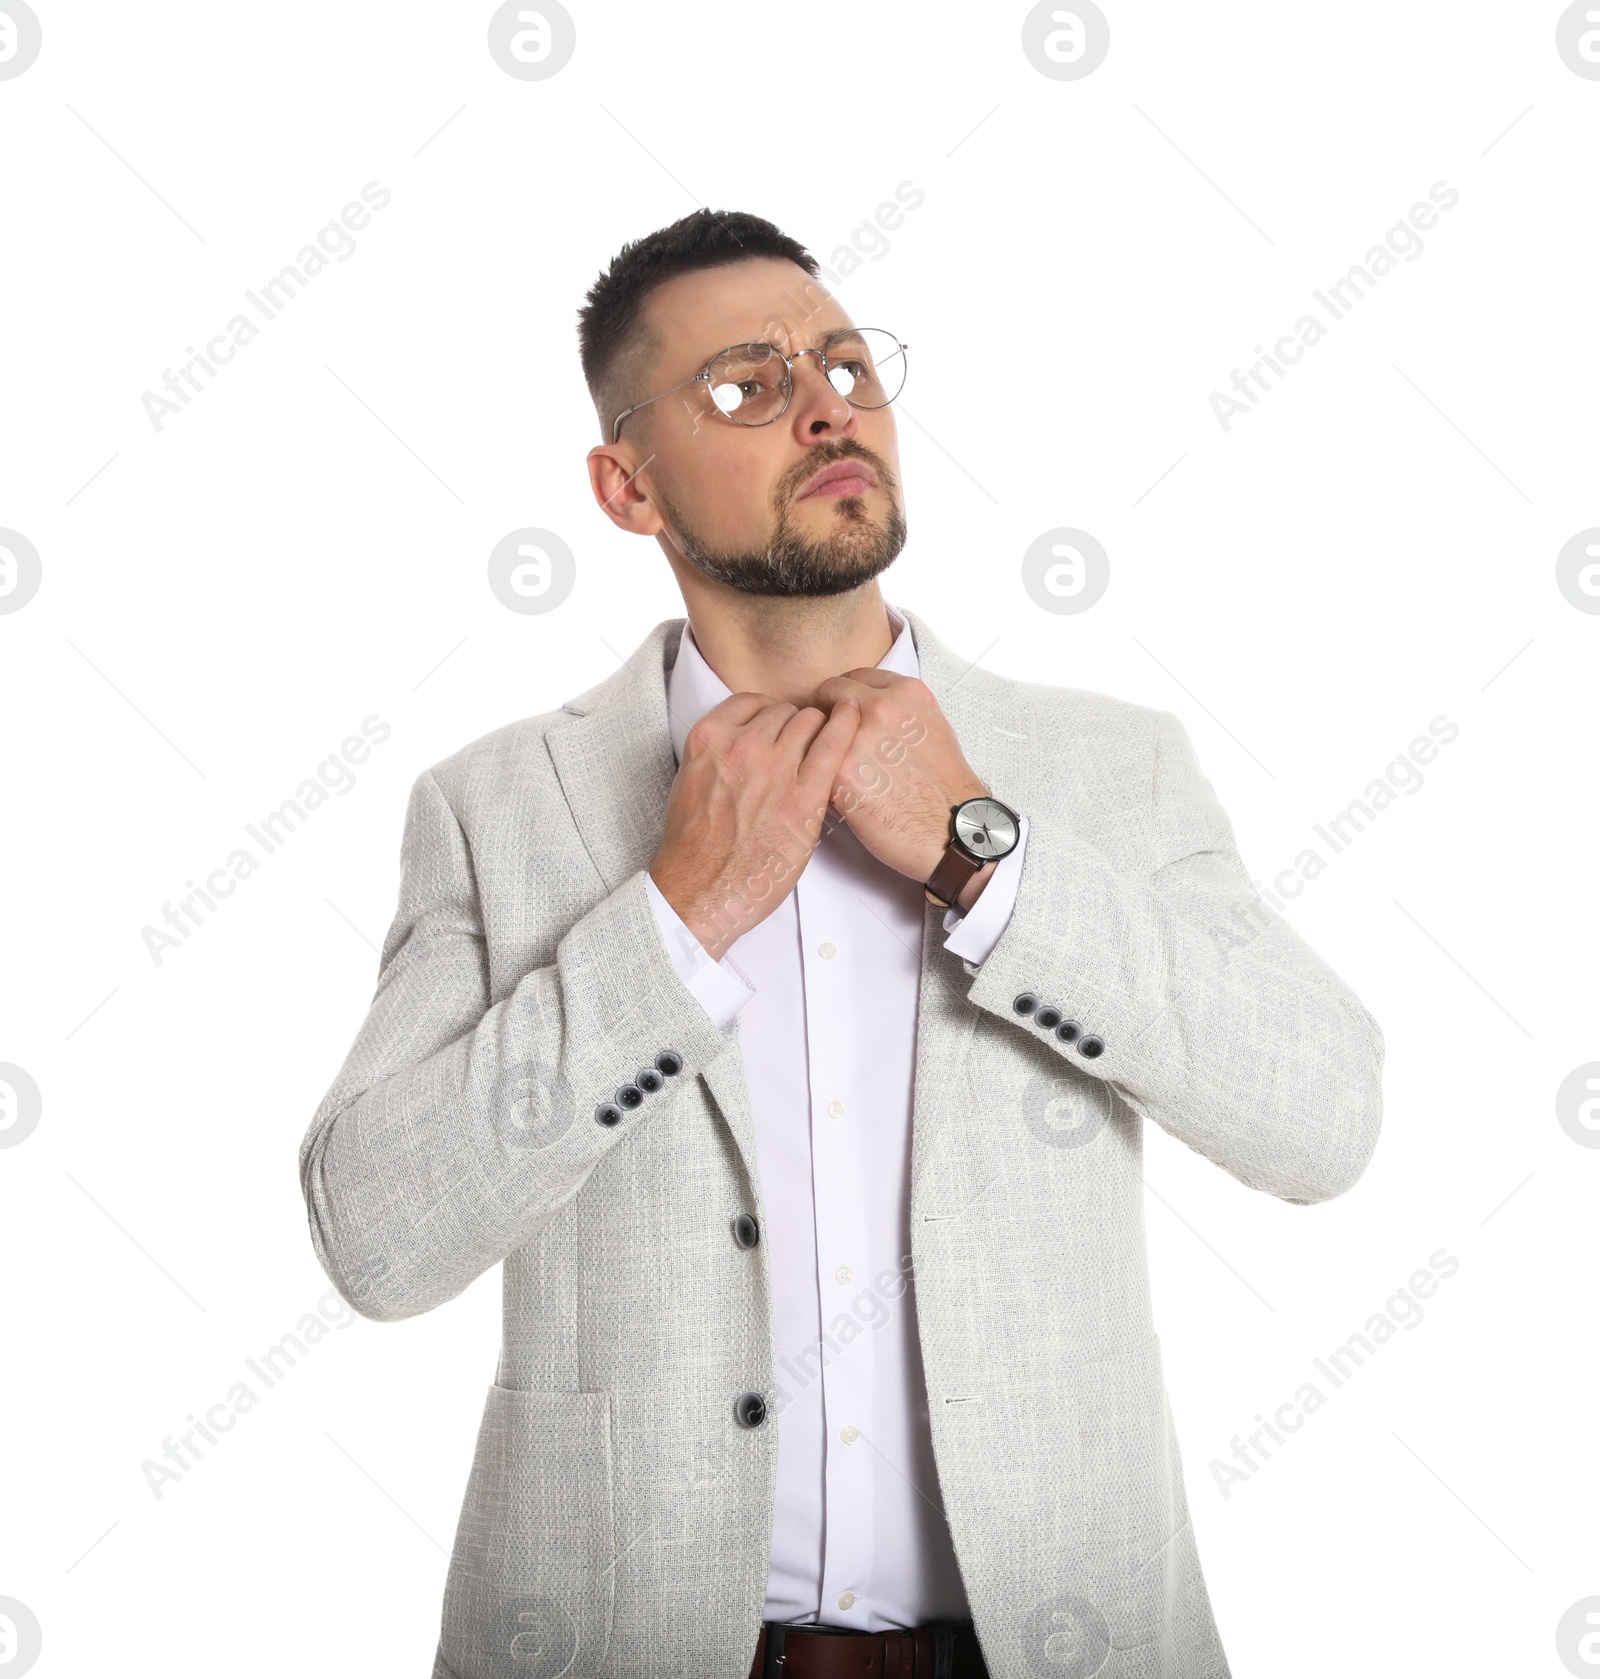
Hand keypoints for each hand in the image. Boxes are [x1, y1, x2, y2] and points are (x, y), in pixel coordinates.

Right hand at [650, 691, 861, 963]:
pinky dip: (846, 728)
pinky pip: (834, 745)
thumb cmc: (695, 847)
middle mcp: (740, 745)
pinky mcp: (804, 797)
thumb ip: (718, 755)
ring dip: (820, 731)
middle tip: (805, 748)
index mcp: (708, 738)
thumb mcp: (691, 782)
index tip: (779, 728)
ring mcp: (773, 768)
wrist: (702, 890)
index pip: (752, 702)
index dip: (771, 715)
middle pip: (785, 711)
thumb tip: (744, 742)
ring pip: (810, 721)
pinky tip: (854, 721)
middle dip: (797, 725)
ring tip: (826, 750)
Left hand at [809, 669, 991, 905]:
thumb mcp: (932, 728)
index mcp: (907, 694)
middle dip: (826, 711)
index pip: (857, 676)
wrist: (953, 832)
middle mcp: (883, 708)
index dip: (846, 695)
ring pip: (817, 726)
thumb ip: (899, 712)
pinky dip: (819, 775)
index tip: (843, 711)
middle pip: (830, 690)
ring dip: (819, 742)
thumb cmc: (946, 790)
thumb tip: (870, 711)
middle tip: (830, 738)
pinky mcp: (841, 772)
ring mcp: (860, 737)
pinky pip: (814, 762)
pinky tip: (836, 791)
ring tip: (832, 766)